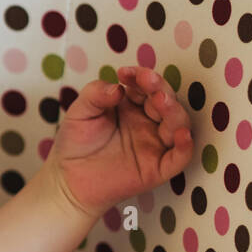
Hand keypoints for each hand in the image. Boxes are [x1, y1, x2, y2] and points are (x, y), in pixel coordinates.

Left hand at [43, 65, 193, 220]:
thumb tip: (118, 88)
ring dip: (173, 111)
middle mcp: (148, 123)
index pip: (145, 87)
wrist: (67, 178)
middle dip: (159, 89)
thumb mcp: (80, 112)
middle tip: (148, 81)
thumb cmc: (75, 143)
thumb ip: (95, 95)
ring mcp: (155, 145)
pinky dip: (185, 146)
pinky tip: (182, 134)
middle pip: (165, 102)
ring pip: (177, 125)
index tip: (125, 73)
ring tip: (160, 100)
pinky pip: (179, 157)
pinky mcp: (157, 168)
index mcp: (132, 106)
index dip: (140, 77)